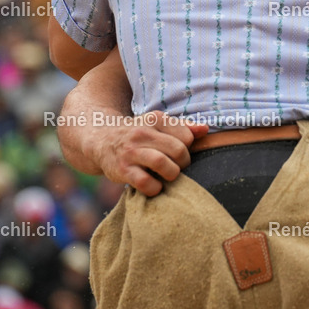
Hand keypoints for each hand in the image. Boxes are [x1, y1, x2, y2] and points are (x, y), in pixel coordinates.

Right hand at [89, 111, 207, 195]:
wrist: (102, 141)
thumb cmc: (139, 135)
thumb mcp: (158, 125)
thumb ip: (182, 127)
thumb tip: (205, 130)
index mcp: (155, 120)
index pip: (186, 136)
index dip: (188, 148)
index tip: (179, 153)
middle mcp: (142, 133)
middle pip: (178, 150)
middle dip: (183, 163)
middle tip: (177, 167)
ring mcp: (131, 152)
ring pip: (163, 164)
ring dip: (172, 174)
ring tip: (168, 176)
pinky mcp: (122, 170)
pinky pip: (145, 182)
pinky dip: (155, 188)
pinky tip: (154, 186)